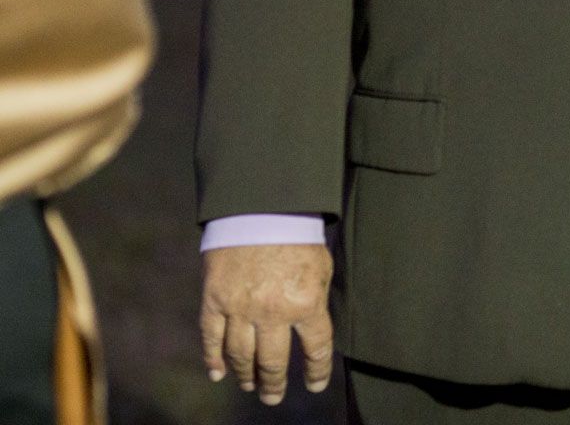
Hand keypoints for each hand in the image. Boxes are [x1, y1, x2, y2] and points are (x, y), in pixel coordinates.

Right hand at [200, 243, 333, 404]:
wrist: (261, 207)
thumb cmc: (299, 235)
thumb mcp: (322, 267)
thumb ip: (315, 300)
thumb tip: (313, 331)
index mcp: (306, 303)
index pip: (315, 350)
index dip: (316, 372)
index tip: (313, 386)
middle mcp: (273, 312)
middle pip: (274, 361)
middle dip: (275, 383)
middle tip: (273, 397)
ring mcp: (241, 308)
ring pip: (242, 355)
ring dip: (246, 375)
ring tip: (251, 385)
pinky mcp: (214, 299)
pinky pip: (212, 338)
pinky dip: (213, 359)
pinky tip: (218, 374)